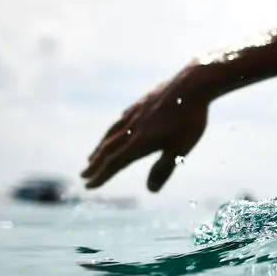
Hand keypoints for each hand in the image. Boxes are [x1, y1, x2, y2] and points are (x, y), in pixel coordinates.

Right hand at [82, 62, 211, 191]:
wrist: (193, 84)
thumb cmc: (189, 120)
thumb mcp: (180, 149)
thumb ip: (164, 169)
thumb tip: (150, 191)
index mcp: (140, 142)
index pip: (115, 163)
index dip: (101, 176)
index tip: (89, 186)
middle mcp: (132, 128)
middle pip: (108, 149)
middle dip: (95, 164)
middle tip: (83, 175)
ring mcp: (135, 113)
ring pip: (112, 133)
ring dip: (100, 147)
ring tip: (92, 156)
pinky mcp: (142, 103)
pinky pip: (122, 119)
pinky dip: (114, 129)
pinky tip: (115, 130)